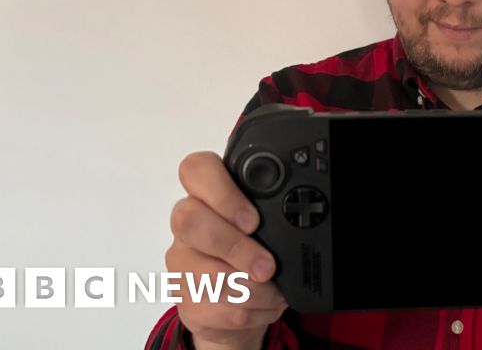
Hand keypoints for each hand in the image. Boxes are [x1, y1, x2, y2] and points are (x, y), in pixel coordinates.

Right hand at [166, 151, 287, 349]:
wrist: (239, 301)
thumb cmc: (256, 251)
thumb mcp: (268, 225)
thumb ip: (272, 212)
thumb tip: (300, 212)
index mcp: (207, 194)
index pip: (196, 170)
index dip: (222, 193)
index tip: (253, 220)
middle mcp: (187, 223)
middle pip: (190, 221)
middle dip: (235, 247)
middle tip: (267, 266)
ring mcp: (181, 262)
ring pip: (205, 274)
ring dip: (252, 289)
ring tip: (275, 290)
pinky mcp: (185, 300)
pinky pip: (213, 308)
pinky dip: (248, 311)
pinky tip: (263, 305)